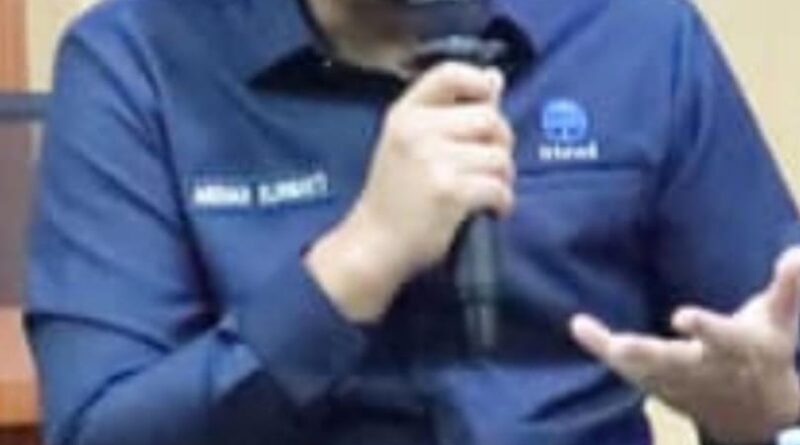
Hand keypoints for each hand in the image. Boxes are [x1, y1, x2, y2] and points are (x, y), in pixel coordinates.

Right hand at [307, 62, 514, 321]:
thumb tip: (496, 79)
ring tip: (484, 193)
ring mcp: (433, 161)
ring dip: (502, 179)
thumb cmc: (396, 196)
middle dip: (501, 144)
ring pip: (499, 157)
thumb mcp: (409, 143)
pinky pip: (498, 188)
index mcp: (405, 114)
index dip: (480, 82)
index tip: (489, 103)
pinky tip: (488, 211)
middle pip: (489, 118)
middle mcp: (417, 130)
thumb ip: (450, 113)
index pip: (450, 73)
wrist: (374, 245)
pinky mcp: (450, 192)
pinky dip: (502, 203)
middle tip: (489, 166)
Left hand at [571, 248, 799, 443]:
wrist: (754, 414)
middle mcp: (703, 368)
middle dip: (646, 354)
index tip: (682, 316)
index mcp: (736, 350)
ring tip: (583, 328)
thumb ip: (786, 287)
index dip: (704, 329)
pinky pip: (625, 370)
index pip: (721, 339)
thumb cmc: (763, 353)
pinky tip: (579, 327)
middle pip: (671, 362)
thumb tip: (795, 251)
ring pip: (641, 370)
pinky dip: (601, 348)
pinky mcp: (657, 386)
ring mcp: (677, 382)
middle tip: (620, 345)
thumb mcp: (779, 321)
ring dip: (612, 351)